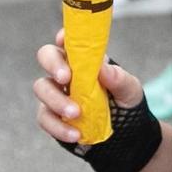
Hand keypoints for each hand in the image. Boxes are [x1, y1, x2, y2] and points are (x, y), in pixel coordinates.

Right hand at [34, 29, 144, 145]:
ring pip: (41, 88)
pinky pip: (45, 118)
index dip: (64, 36)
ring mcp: (55, 93)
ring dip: (56, 100)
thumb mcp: (130, 90)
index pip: (69, 40)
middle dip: (53, 64)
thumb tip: (102, 69)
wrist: (124, 134)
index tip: (64, 40)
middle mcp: (65, 71)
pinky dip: (58, 127)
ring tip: (76, 114)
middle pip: (46, 56)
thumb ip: (118, 78)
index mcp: (84, 58)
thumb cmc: (125, 103)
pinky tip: (75, 135)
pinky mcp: (51, 115)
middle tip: (65, 78)